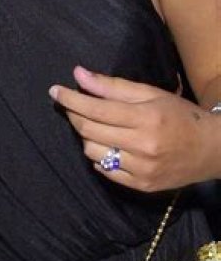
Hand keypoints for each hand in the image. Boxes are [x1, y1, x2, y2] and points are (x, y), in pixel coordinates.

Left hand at [49, 66, 217, 191]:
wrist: (211, 149)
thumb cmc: (180, 115)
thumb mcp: (150, 93)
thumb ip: (112, 86)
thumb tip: (78, 74)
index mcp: (145, 118)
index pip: (95, 108)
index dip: (71, 98)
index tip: (54, 90)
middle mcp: (142, 146)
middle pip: (89, 130)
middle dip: (73, 114)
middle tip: (70, 103)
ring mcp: (141, 170)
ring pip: (92, 151)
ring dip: (84, 135)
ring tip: (93, 124)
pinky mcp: (141, 185)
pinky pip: (104, 170)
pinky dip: (98, 155)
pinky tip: (106, 143)